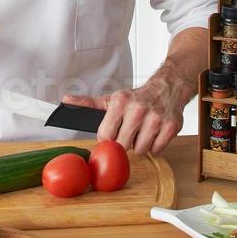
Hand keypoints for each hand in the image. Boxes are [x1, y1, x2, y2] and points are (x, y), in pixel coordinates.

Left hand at [63, 73, 189, 155]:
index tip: (114, 132)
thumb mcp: (111, 99)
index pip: (105, 136)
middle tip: (130, 131)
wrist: (167, 87)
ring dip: (141, 144)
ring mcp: (156, 118)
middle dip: (125, 142)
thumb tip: (65, 101)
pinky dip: (156, 145)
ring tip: (143, 131)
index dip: (108, 138)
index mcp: (120, 102)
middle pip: (122, 146)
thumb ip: (88, 104)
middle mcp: (138, 109)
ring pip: (141, 150)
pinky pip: (157, 150)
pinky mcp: (171, 127)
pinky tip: (155, 132)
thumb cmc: (136, 97)